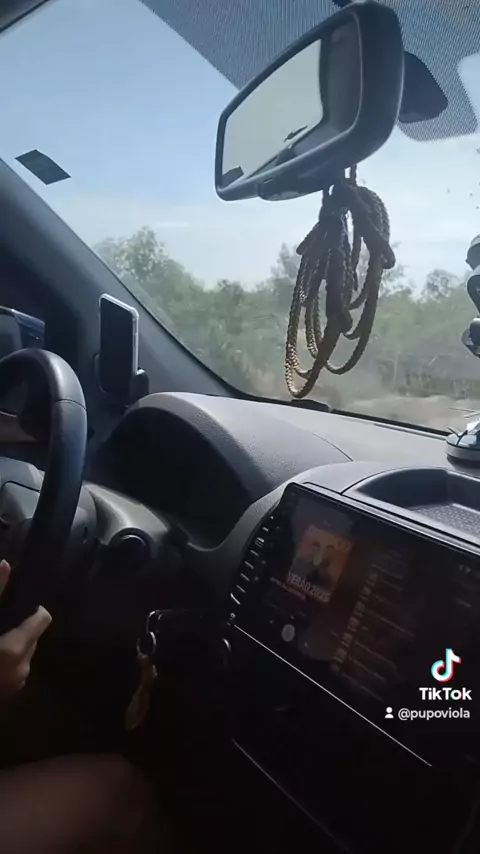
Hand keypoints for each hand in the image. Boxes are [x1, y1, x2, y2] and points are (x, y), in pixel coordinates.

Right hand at [0, 560, 50, 703]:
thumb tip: (5, 564)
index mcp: (14, 649)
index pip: (41, 620)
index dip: (35, 610)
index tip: (29, 603)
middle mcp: (21, 669)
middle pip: (32, 638)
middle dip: (23, 629)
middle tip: (9, 620)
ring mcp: (15, 687)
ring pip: (22, 656)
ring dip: (14, 647)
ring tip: (2, 638)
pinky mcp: (6, 700)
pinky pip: (13, 672)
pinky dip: (7, 663)